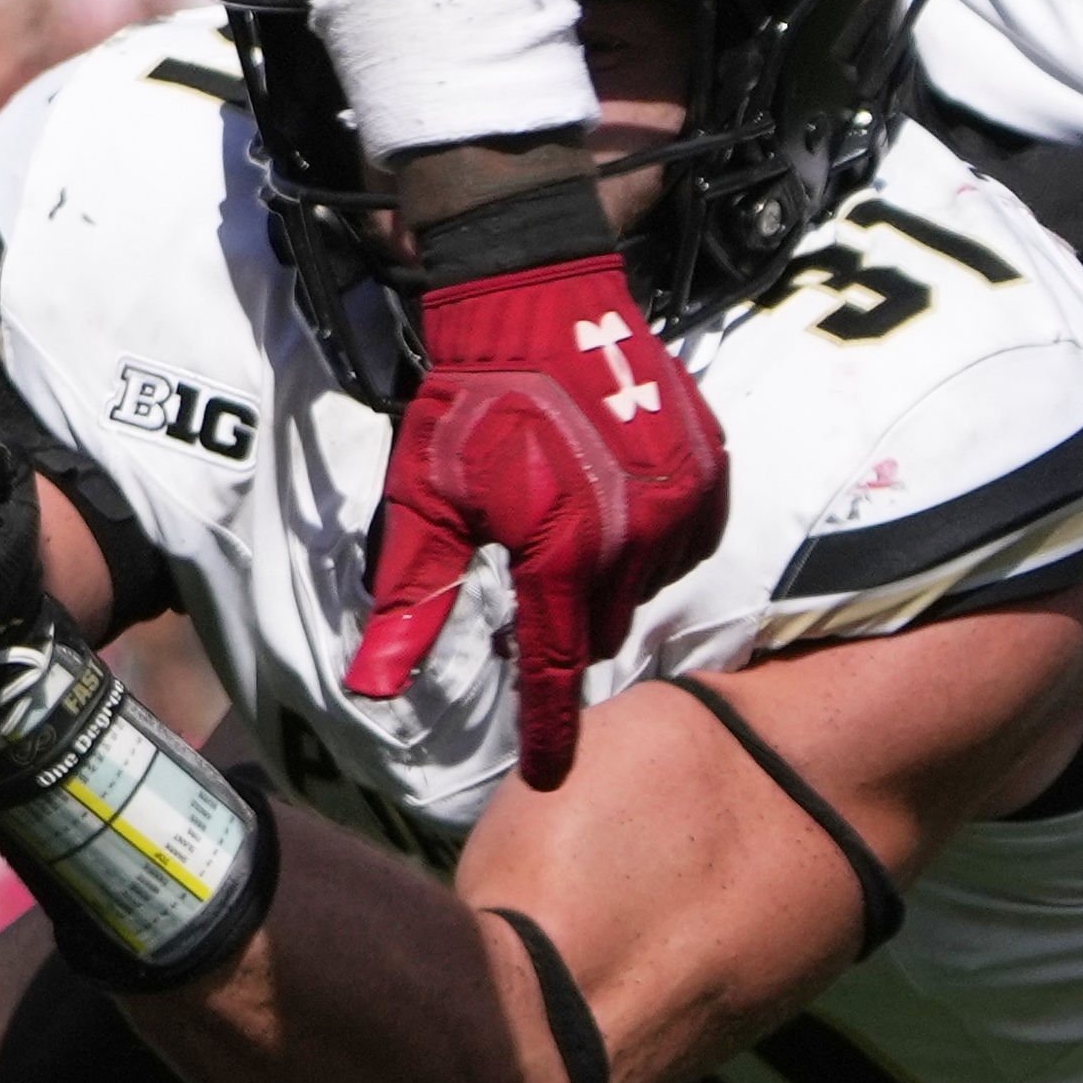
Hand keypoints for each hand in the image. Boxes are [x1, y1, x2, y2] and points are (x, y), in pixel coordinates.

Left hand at [344, 217, 728, 782]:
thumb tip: (371, 690)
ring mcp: (685, 498)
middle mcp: (638, 534)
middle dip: (564, 618)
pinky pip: (685, 539)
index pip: (560, 668)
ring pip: (643, 586)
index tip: (549, 779)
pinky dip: (651, 537)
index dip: (552, 730)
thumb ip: (409, 603)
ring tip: (564, 513)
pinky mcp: (711, 466)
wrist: (537, 303)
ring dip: (605, 574)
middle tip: (525, 567)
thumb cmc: (469, 403)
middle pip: (600, 627)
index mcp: (564, 551)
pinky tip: (611, 498)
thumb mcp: (427, 504)